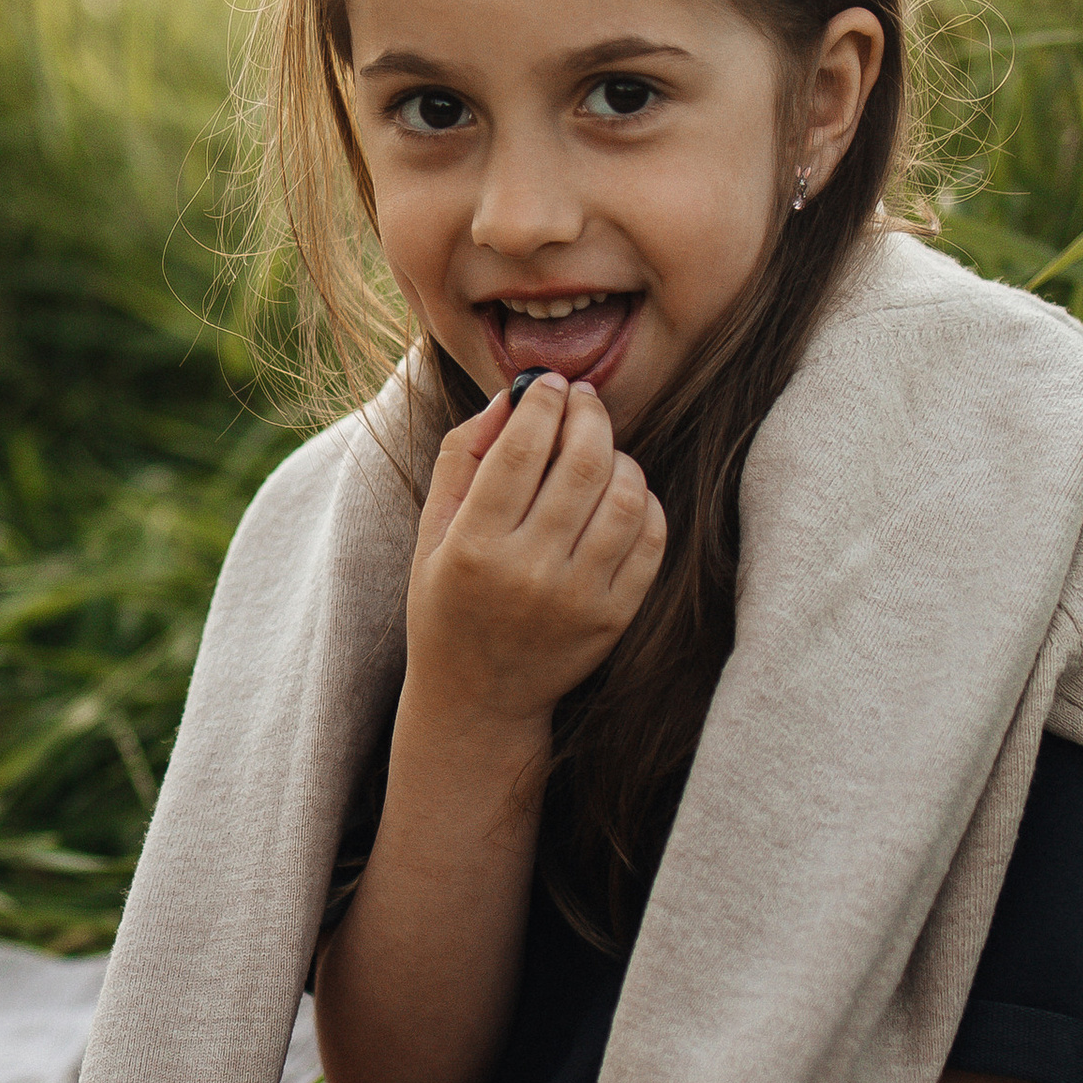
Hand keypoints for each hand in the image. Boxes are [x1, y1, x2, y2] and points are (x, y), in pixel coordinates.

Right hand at [406, 375, 664, 733]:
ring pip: (625, 494)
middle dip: (588, 413)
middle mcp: (529, 572)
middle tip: (582, 399)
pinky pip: (650, 538)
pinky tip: (619, 493)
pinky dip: (642, 501)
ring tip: (599, 450)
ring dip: (618, 455)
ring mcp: (578, 597)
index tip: (549, 384)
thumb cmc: (448, 603)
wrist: (478, 698)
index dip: (543, 401)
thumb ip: (460, 459)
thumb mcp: (432, 533)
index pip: (521, 448)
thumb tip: (509, 398)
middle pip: (583, 462)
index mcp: (475, 546)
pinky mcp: (614, 617)